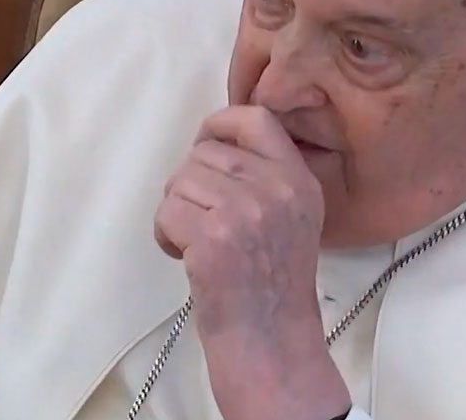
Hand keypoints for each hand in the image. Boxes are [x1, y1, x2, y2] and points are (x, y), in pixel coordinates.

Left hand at [154, 106, 350, 419]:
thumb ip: (265, 177)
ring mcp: (245, 213)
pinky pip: (166, 211)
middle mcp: (278, 191)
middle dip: (191, 185)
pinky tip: (188, 259)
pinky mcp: (213, 238)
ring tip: (200, 244)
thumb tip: (211, 141)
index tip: (205, 144)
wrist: (270, 346)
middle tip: (206, 223)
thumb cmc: (270, 287)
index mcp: (300, 182)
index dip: (220, 124)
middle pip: (204, 153)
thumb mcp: (291, 218)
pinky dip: (165, 235)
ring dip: (177, 212)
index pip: (256, 119)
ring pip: (180, 181)